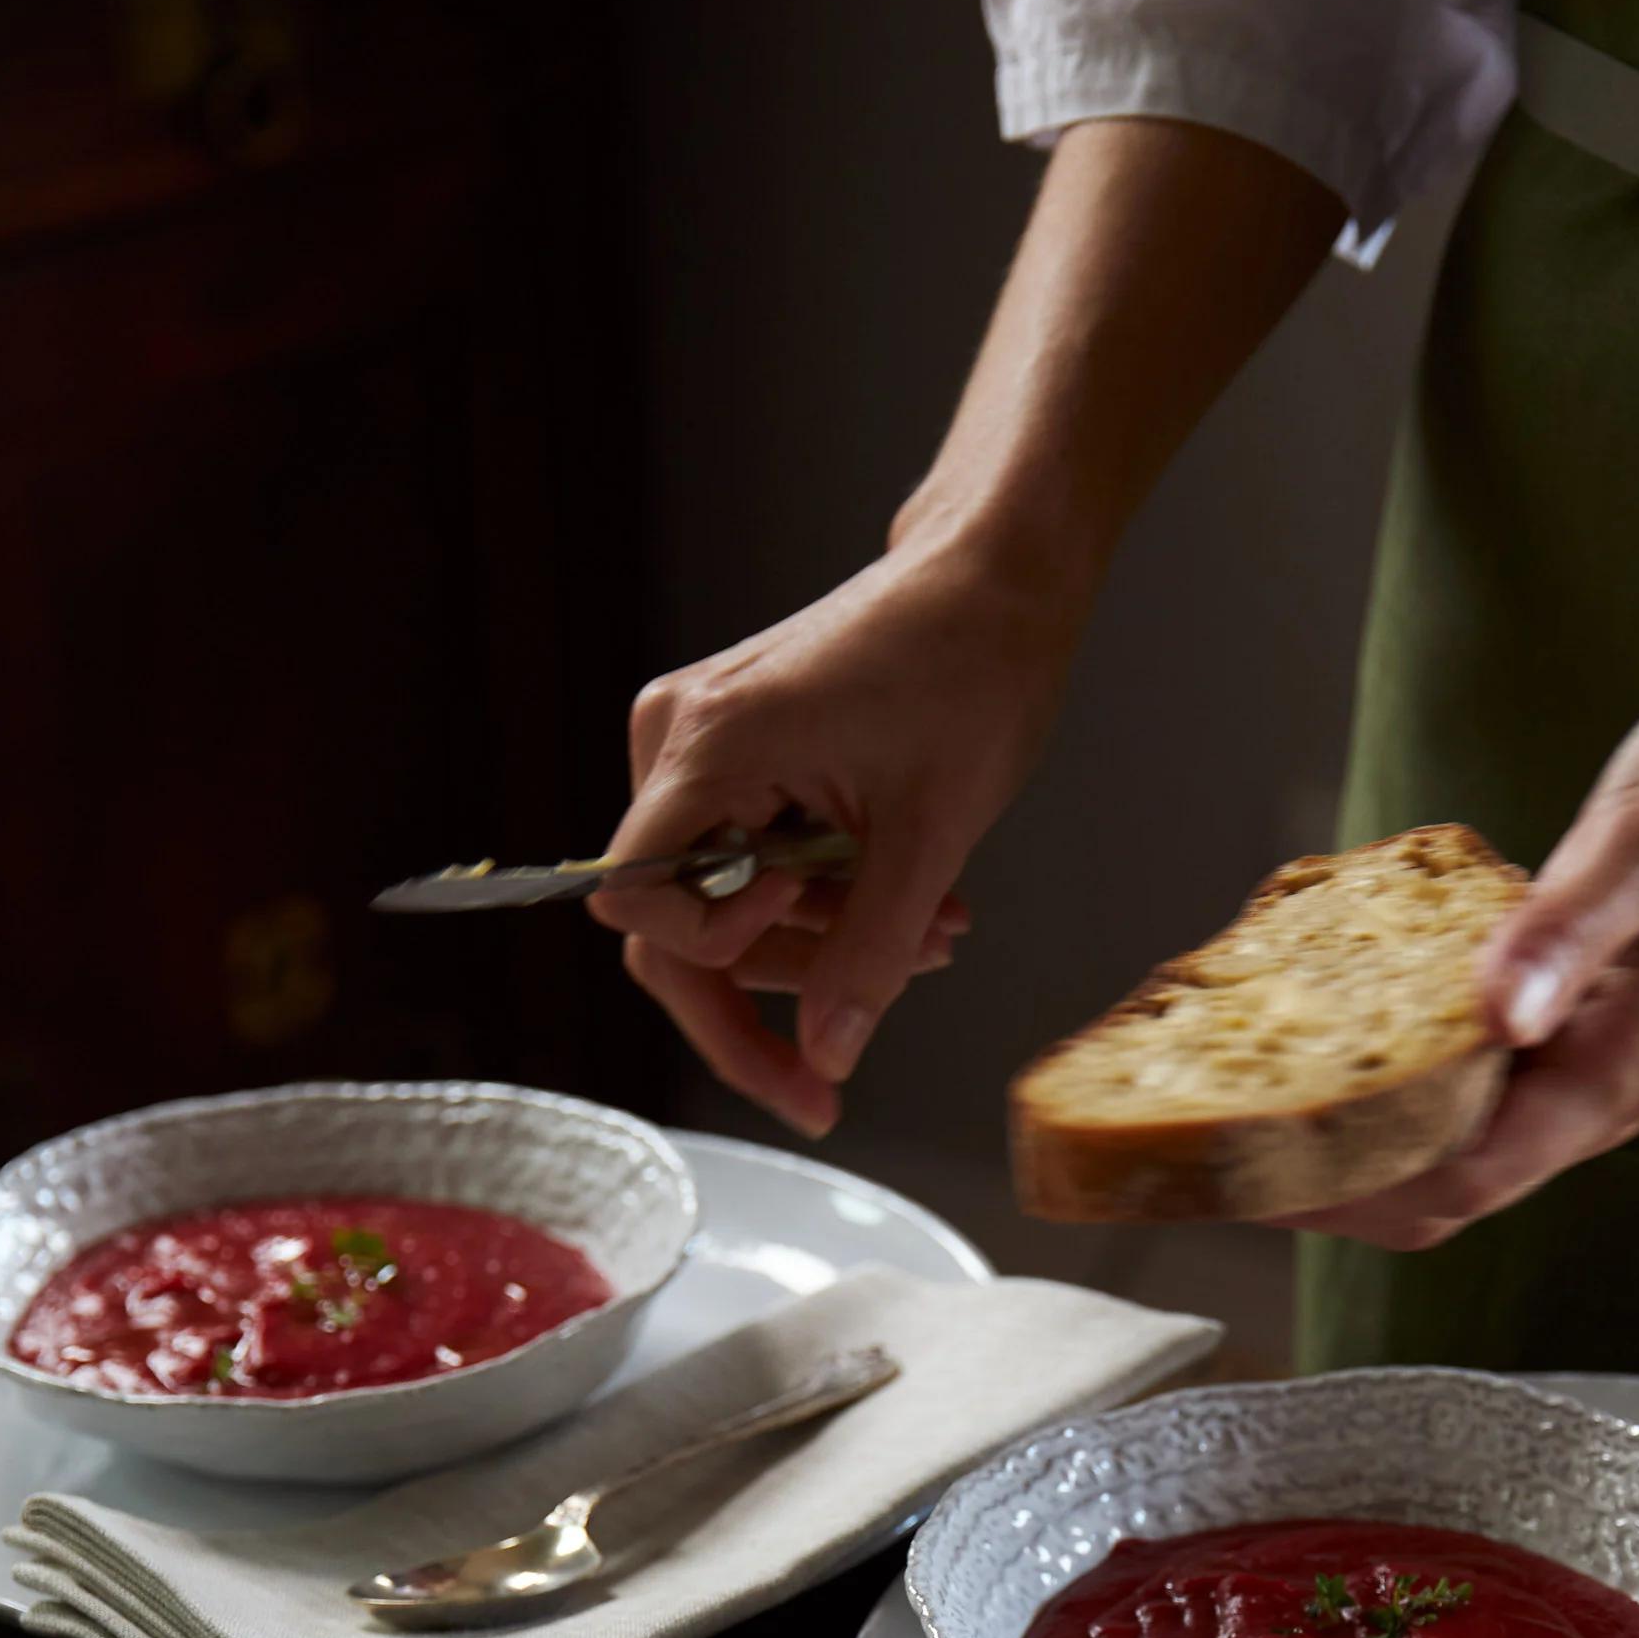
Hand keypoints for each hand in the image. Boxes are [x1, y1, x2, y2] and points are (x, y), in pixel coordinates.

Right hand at [587, 537, 1082, 1138]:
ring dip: (825, 943)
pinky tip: (911, 901)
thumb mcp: (930, 837)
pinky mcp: (736, 751)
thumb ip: (869, 955)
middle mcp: (678, 739)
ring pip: (725, 903)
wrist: (993, 579)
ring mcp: (702, 743)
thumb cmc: (970, 670)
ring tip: (935, 934)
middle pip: (680, 924)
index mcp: (708, 745)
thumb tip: (826, 1059)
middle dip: (785, 983)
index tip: (825, 963)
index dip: (724, 968)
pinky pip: (751, 862)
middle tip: (869, 1028)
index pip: (645, 910)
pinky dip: (825, 902)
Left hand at [1273, 670, 1638, 1251]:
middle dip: (1332, 1187)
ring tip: (1241, 1107)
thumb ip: (1569, 930)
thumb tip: (1495, 1012)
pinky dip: (1384, 1073)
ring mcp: (1573, 1059)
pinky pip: (1456, 1077)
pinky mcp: (1554, 1019)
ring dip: (1350, 1136)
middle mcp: (1593, 1087)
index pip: (1468, 1175)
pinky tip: (1320, 1034)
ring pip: (1444, 1141)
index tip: (1256, 1175)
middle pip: (1443, 1185)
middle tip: (1214, 1156)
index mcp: (1621, 1069)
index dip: (1356, 1189)